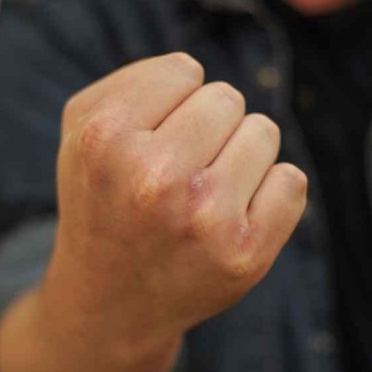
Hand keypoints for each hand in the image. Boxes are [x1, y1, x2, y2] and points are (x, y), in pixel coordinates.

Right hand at [44, 53, 306, 362]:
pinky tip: (232, 215)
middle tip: (178, 169)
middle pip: (227, 99)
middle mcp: (155, 177)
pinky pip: (291, 181)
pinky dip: (269, 190)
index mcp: (106, 138)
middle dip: (208, 127)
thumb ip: (133, 82)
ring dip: (239, 155)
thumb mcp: (81, 132)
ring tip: (202, 192)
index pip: (185, 70)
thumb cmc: (101, 203)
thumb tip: (195, 71)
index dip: (171, 102)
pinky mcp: (245, 254)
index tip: (153, 136)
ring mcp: (205, 217)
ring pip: (264, 132)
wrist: (109, 301)